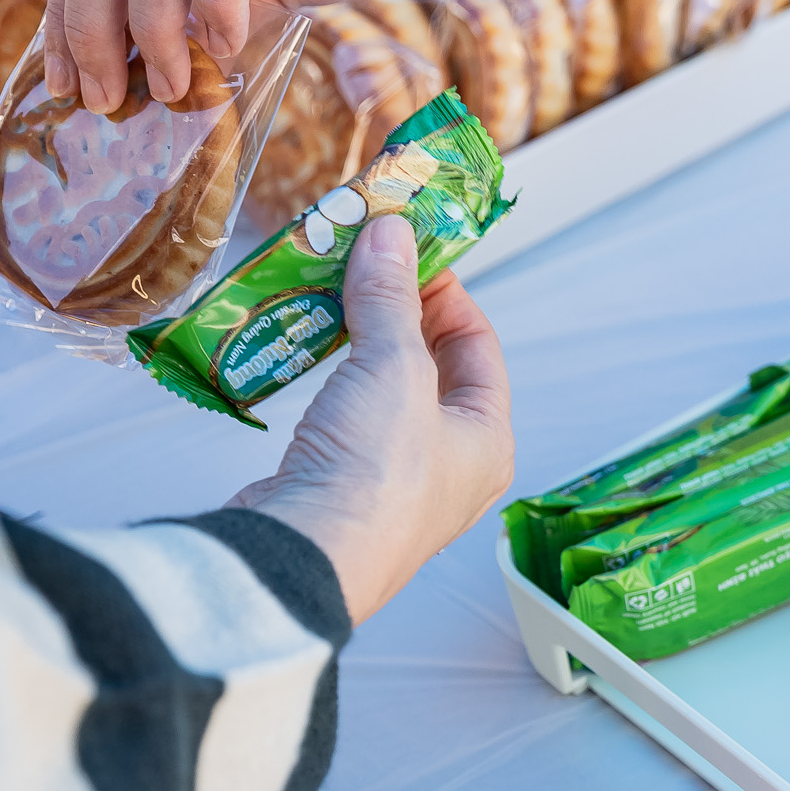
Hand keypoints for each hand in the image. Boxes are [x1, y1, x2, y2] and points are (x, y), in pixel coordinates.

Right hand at [230, 216, 512, 625]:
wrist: (305, 556)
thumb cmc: (375, 475)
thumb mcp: (394, 367)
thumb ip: (391, 299)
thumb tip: (391, 234)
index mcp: (487, 441)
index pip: (478, 348)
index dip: (445, 293)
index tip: (405, 251)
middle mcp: (450, 467)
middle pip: (431, 370)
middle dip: (396, 315)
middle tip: (359, 268)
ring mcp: (394, 482)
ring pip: (382, 394)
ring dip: (356, 345)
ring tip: (326, 299)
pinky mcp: (341, 489)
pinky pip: (342, 420)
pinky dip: (325, 382)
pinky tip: (302, 355)